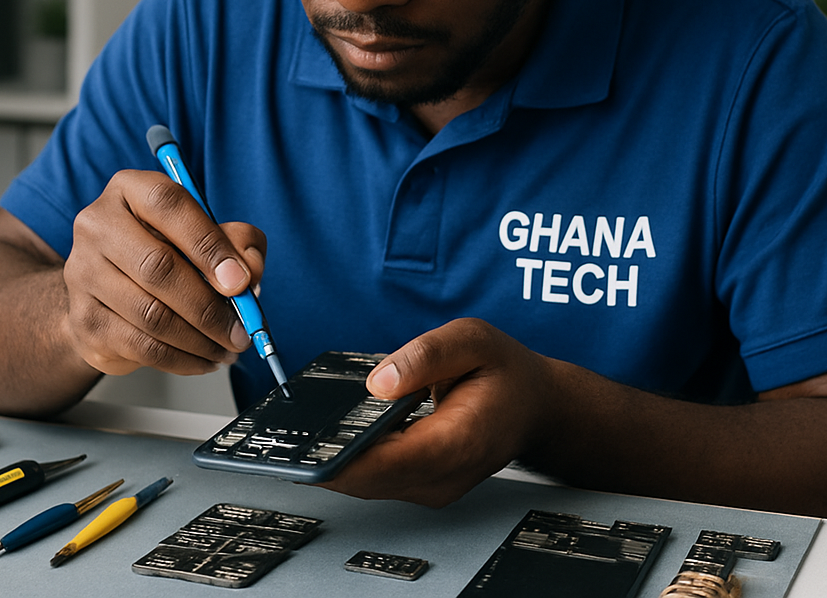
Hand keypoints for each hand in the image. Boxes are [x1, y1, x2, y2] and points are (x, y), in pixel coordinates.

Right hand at [62, 169, 266, 376]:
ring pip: (151, 315)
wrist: (108, 290)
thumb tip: (249, 273)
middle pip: (157, 267)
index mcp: (130, 189)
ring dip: (200, 339)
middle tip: (241, 330)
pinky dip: (181, 359)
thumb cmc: (165, 251)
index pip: (168, 206)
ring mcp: (83, 274)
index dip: (208, 244)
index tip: (241, 281)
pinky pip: (140, 346)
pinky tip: (204, 358)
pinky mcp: (83, 319)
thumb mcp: (207, 232)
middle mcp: (97, 226)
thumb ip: (238, 241)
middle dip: (210, 306)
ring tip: (229, 347)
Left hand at [319, 318, 558, 506]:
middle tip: (288, 431)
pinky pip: (377, 477)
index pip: (389, 461)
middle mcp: (443, 476)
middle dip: (327, 457)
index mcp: (459, 441)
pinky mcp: (422, 484)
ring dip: (334, 460)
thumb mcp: (472, 339)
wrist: (537, 405)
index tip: (307, 445)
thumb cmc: (507, 372)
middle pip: (368, 479)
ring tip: (301, 430)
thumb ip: (426, 355)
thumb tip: (378, 381)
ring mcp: (432, 487)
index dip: (344, 458)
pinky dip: (352, 459)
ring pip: (366, 483)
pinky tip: (332, 433)